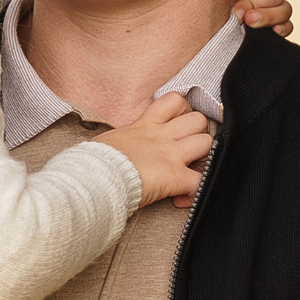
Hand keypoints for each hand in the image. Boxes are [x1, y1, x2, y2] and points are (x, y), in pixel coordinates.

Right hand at [97, 92, 212, 206]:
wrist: (92, 177)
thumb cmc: (92, 161)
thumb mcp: (111, 140)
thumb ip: (125, 139)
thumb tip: (120, 148)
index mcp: (145, 125)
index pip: (174, 101)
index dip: (184, 110)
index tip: (179, 124)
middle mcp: (162, 136)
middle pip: (198, 120)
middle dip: (199, 133)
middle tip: (190, 149)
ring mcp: (171, 156)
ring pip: (207, 143)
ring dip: (203, 157)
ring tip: (191, 170)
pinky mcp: (175, 178)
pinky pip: (200, 181)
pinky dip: (196, 190)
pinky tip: (184, 198)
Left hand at [232, 0, 292, 36]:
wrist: (202, 2)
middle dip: (252, 3)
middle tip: (234, 12)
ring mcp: (273, 6)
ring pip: (284, 9)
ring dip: (267, 16)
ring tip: (248, 21)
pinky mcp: (275, 25)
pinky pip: (288, 26)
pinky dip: (283, 28)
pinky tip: (272, 30)